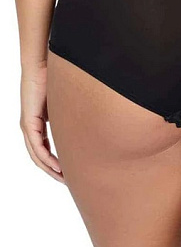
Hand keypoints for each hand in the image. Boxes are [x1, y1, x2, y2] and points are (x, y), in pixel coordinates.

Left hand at [20, 63, 63, 182]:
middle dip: (53, 171)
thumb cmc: (54, 79)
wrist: (41, 65)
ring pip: (37, 156)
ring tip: (64, 179)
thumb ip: (70, 115)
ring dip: (50, 169)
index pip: (45, 149)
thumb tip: (88, 121)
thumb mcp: (64, 103)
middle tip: (67, 181)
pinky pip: (37, 148)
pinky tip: (57, 167)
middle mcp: (30, 128)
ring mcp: (28, 126)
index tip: (69, 171)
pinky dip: (47, 159)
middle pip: (40, 157)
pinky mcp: (29, 123)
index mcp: (37, 124)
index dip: (56, 162)